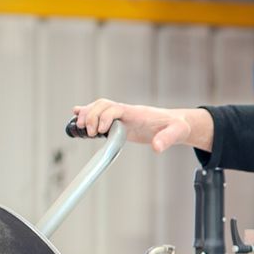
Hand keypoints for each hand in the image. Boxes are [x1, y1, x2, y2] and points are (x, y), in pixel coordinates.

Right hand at [71, 99, 212, 152]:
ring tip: (80, 127)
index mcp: (137, 113)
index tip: (101, 131)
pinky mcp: (120, 122)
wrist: (176, 123)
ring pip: (99, 107)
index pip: (115, 108)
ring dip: (87, 114)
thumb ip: (167, 139)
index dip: (105, 117)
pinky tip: (76, 115)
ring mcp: (122, 115)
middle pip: (103, 104)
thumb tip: (157, 148)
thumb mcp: (177, 132)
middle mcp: (127, 111)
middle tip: (89, 132)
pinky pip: (101, 114)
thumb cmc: (177, 126)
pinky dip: (88, 113)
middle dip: (91, 115)